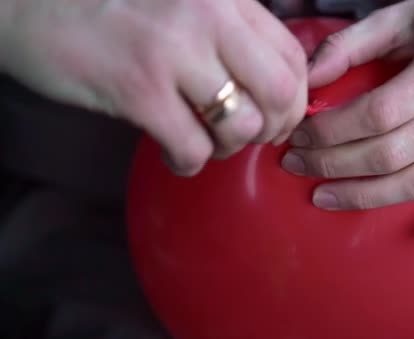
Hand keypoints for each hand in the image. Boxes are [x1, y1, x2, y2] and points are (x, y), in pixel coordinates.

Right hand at [1, 0, 306, 175]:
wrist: (33, 7)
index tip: (277, 118)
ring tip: (205, 140)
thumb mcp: (187, 9)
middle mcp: (207, 17)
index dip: (296, 100)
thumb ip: (233, 38)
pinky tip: (175, 153)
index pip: (293, 57)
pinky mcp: (137, 88)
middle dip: (274, 129)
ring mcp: (172, 51)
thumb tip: (279, 92)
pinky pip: (193, 148)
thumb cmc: (116, 13)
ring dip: (229, 148)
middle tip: (250, 137)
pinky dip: (190, 163)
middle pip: (281, 93)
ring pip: (241, 126)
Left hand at [281, 0, 413, 241]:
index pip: (380, 113)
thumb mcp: (395, 16)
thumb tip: (306, 81)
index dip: (332, 129)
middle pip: (392, 154)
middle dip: (333, 164)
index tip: (298, 133)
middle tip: (294, 162)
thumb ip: (347, 45)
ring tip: (321, 196)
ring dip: (366, 197)